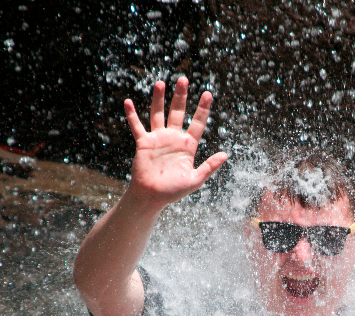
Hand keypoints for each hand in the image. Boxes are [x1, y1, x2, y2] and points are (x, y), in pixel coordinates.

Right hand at [124, 76, 227, 208]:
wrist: (152, 197)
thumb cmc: (174, 191)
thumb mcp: (196, 180)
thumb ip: (209, 166)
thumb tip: (226, 154)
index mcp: (188, 146)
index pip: (197, 123)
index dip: (202, 108)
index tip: (207, 93)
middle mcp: (173, 139)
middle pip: (178, 112)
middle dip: (180, 96)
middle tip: (183, 79)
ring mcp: (158, 139)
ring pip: (158, 114)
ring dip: (159, 99)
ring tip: (161, 83)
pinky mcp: (144, 143)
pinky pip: (137, 127)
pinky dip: (132, 115)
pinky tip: (128, 102)